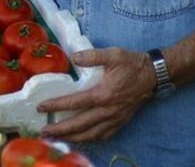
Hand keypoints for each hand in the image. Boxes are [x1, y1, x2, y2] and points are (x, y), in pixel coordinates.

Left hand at [36, 47, 155, 141]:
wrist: (153, 75)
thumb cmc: (132, 64)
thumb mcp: (113, 54)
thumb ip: (92, 55)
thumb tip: (74, 57)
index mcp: (103, 94)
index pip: (74, 103)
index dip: (56, 105)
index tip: (41, 108)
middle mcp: (107, 110)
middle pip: (79, 125)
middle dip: (60, 130)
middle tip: (44, 132)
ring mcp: (115, 118)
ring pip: (91, 134)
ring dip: (73, 138)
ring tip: (58, 139)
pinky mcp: (121, 121)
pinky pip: (103, 135)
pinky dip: (90, 139)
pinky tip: (82, 138)